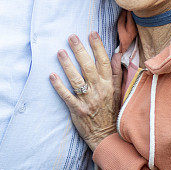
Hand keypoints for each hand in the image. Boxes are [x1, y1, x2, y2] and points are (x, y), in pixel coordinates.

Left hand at [50, 32, 122, 150]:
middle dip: (80, 50)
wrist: (107, 136)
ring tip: (60, 52)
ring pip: (76, 79)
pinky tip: (51, 75)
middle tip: (71, 37)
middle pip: (88, 66)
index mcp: (109, 84)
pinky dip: (59, 86)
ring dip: (67, 65)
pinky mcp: (77, 110)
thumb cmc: (111, 111)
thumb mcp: (119, 91)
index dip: (98, 47)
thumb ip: (117, 72)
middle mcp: (98, 90)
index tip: (91, 33)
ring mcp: (87, 100)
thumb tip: (117, 54)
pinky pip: (67, 96)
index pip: (104, 61)